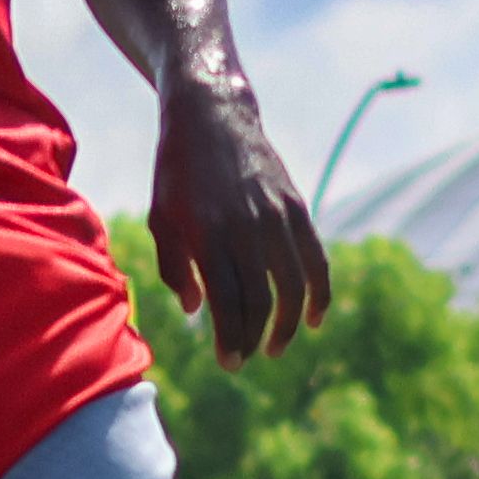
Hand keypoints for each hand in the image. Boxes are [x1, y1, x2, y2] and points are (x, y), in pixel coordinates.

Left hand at [149, 76, 328, 363]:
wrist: (211, 116)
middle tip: (243, 359)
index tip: (229, 363)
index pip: (228, 302)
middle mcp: (246, 227)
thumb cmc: (177, 173)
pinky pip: (315, 259)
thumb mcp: (160, 218)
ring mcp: (276, 216)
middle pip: (261, 301)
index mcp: (208, 233)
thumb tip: (196, 310)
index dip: (232, 339)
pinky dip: (319, 293)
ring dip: (287, 324)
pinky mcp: (296, 207)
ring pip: (293, 286)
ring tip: (274, 347)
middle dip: (254, 339)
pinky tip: (313, 319)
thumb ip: (174, 267)